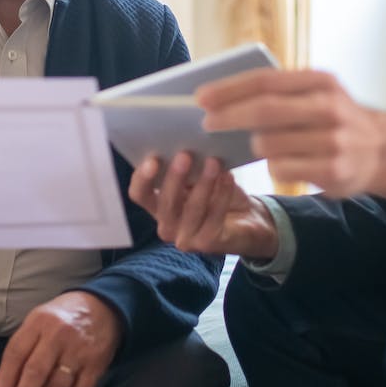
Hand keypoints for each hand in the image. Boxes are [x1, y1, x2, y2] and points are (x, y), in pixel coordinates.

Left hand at [0, 291, 122, 386]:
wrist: (103, 305)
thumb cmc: (62, 317)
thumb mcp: (39, 319)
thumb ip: (25, 344)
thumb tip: (9, 381)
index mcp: (39, 322)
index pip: (16, 353)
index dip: (5, 378)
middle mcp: (58, 335)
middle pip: (36, 371)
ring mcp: (79, 350)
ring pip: (59, 384)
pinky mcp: (97, 362)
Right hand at [128, 152, 278, 258]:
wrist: (247, 220)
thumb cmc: (217, 195)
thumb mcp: (198, 178)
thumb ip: (187, 167)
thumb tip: (183, 142)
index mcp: (157, 206)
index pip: (139, 194)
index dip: (142, 178)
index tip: (153, 159)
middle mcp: (166, 226)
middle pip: (165, 202)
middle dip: (175, 177)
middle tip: (185, 155)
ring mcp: (185, 239)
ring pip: (192, 209)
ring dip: (203, 183)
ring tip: (214, 162)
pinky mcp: (207, 244)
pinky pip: (214, 217)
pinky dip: (221, 194)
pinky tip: (228, 177)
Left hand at [199, 69, 385, 204]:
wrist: (385, 149)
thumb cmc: (337, 117)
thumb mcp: (318, 92)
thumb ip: (281, 92)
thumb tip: (224, 98)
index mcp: (321, 82)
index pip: (266, 82)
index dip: (230, 89)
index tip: (201, 97)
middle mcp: (329, 108)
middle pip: (264, 112)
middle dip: (229, 116)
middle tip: (206, 122)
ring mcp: (332, 141)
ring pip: (269, 145)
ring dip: (256, 146)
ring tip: (259, 144)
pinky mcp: (333, 171)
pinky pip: (282, 170)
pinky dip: (275, 167)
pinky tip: (284, 163)